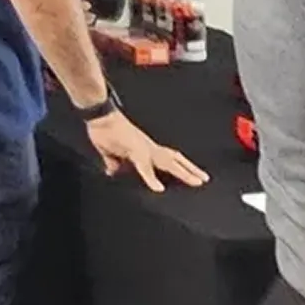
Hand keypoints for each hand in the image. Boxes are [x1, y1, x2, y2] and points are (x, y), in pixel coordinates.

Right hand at [85, 110, 209, 192]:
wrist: (99, 116)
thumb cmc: (104, 131)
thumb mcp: (109, 151)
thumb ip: (113, 162)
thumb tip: (112, 171)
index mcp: (145, 148)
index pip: (167, 158)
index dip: (180, 166)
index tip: (192, 174)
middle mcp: (149, 147)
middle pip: (175, 159)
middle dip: (190, 170)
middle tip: (204, 179)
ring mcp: (143, 148)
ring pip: (168, 163)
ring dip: (183, 173)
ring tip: (196, 182)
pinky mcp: (133, 150)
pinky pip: (144, 167)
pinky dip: (151, 178)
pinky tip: (158, 188)